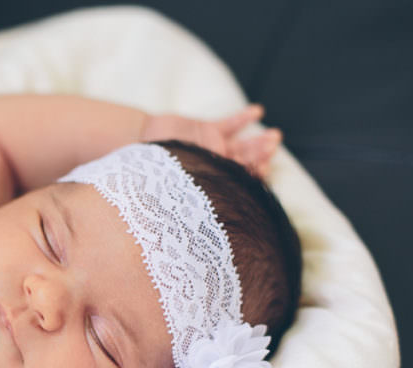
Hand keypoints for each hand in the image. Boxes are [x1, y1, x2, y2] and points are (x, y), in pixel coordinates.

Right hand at [142, 104, 281, 177]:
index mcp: (211, 183)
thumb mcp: (177, 184)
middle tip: (272, 145)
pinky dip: (242, 118)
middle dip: (261, 154)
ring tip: (275, 135)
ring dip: (258, 140)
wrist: (137, 147)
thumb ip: (199, 190)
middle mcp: (216, 166)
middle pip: (245, 162)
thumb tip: (218, 211)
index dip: (254, 176)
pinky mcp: (206, 130)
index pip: (239, 182)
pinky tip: (257, 111)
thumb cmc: (153, 173)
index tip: (265, 169)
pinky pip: (229, 124)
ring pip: (242, 145)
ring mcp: (213, 148)